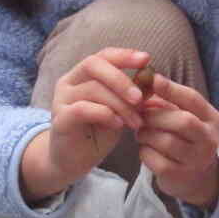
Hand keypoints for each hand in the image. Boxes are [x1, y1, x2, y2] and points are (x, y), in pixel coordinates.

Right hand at [18, 47, 150, 203]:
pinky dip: (105, 114)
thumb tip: (157, 83)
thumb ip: (134, 96)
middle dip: (121, 79)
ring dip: (120, 104)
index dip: (124, 55)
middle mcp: (69, 82)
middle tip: (140, 98)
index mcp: (83, 75)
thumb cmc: (98, 133)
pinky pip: (83, 108)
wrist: (73, 162)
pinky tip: (118, 125)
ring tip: (136, 122)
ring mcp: (61, 99)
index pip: (103, 55)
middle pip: (94, 65)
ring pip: (93, 89)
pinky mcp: (60, 118)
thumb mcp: (121, 111)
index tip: (146, 60)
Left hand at [135, 71, 218, 209]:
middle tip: (139, 115)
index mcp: (211, 118)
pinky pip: (157, 160)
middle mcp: (209, 139)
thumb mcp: (181, 117)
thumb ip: (165, 102)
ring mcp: (197, 159)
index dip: (172, 89)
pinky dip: (145, 152)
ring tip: (141, 132)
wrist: (195, 176)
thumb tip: (143, 86)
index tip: (153, 79)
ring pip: (167, 142)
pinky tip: (145, 148)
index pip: (193, 99)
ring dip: (146, 134)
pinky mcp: (181, 175)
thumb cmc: (184, 138)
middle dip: (155, 116)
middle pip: (182, 121)